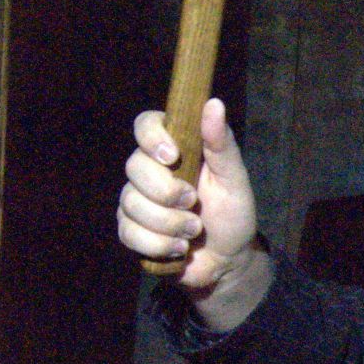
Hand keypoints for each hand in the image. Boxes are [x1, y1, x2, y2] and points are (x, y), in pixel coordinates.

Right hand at [117, 97, 270, 327]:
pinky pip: (129, 232)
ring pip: (131, 204)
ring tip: (194, 231)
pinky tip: (178, 249)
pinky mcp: (131, 230)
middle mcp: (149, 171)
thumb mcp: (234, 179)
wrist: (227, 261)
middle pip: (134, 167)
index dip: (151, 137)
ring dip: (169, 223)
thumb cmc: (232, 214)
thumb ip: (222, 144)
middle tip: (193, 202)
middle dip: (167, 192)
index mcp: (174, 149)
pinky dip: (158, 245)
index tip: (172, 155)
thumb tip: (214, 103)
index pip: (145, 125)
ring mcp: (136, 201)